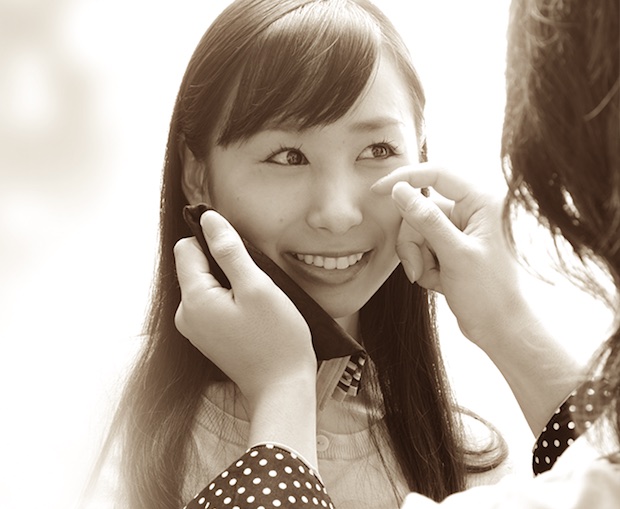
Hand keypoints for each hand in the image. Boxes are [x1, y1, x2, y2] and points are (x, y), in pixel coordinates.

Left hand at [173, 210, 316, 407]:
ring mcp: (195, 328)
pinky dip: (232, 300)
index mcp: (193, 299)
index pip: (187, 247)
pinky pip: (213, 303)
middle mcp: (185, 314)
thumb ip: (229, 250)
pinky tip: (253, 314)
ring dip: (231, 283)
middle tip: (256, 283)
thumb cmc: (276, 339)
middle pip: (196, 266)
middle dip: (225, 264)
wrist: (282, 388)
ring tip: (257, 301)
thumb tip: (209, 219)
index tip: (243, 255)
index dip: (214, 242)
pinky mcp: (208, 337)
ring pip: (207, 284)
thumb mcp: (257, 287)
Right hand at [372, 163, 522, 347]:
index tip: (377, 190)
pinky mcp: (452, 248)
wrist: (499, 330)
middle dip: (413, 241)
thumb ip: (426, 219)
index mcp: (482, 203)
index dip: (404, 179)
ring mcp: (461, 231)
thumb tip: (399, 190)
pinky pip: (423, 247)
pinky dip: (424, 266)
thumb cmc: (489, 294)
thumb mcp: (454, 255)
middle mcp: (472, 212)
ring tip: (431, 278)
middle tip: (416, 268)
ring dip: (417, 257)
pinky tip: (440, 283)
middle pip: (420, 210)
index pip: (437, 175)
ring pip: (418, 231)